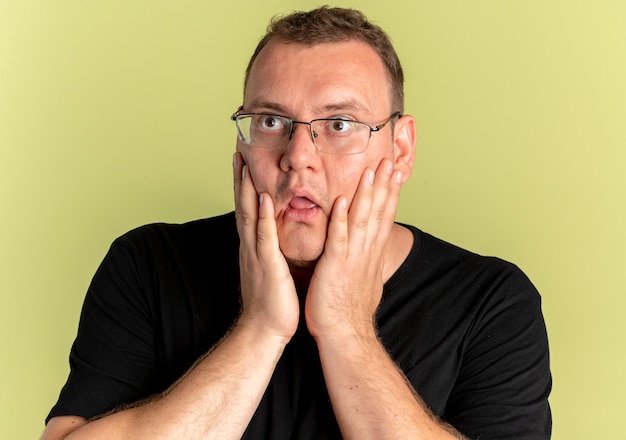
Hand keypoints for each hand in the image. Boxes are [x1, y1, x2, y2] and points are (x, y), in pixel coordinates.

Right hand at [233, 153, 299, 340]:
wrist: (264, 331)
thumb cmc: (272, 302)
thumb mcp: (272, 269)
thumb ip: (271, 249)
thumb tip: (276, 236)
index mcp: (254, 246)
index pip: (247, 208)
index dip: (244, 184)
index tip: (243, 160)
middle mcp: (250, 246)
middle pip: (243, 204)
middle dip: (240, 177)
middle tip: (237, 150)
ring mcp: (256, 254)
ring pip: (250, 214)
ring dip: (247, 189)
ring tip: (244, 163)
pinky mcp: (267, 265)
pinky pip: (265, 236)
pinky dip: (264, 216)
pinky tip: (264, 197)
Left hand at [305, 159, 403, 339]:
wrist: (345, 335)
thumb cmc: (349, 310)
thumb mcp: (364, 280)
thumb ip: (366, 260)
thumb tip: (370, 251)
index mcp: (371, 254)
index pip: (383, 218)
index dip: (389, 194)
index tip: (394, 173)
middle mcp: (366, 252)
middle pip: (378, 213)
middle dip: (384, 185)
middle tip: (389, 160)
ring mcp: (352, 258)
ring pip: (361, 220)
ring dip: (366, 195)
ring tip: (370, 170)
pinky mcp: (336, 266)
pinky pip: (339, 239)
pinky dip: (341, 220)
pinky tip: (342, 201)